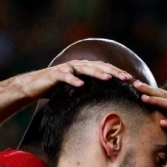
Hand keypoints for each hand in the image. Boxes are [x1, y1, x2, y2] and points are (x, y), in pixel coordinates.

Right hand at [14, 59, 133, 100]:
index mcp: (85, 68)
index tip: (132, 81)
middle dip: (114, 72)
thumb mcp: (76, 90)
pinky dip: (73, 80)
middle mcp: (78, 65)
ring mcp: (67, 69)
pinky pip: (66, 77)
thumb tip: (107, 100)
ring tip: (108, 78)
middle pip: (99, 66)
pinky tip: (81, 85)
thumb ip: (89, 89)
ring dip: (97, 73)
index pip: (105, 69)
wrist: (34, 86)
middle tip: (127, 78)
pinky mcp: (55, 75)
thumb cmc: (57, 89)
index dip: (119, 73)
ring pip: (85, 69)